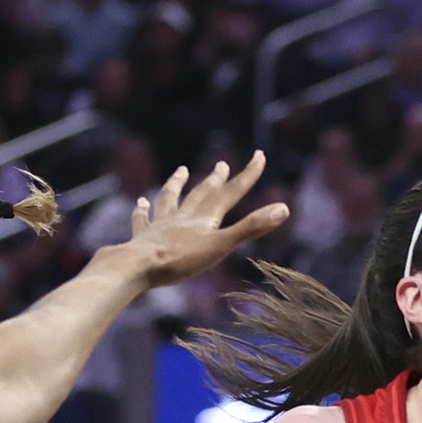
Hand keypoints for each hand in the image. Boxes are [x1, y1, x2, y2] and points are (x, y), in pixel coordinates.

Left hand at [111, 154, 287, 287]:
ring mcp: (161, 225)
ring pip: (170, 199)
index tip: (259, 156)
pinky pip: (143, 220)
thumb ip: (250, 228)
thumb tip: (283, 209)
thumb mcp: (220, 246)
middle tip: (221, 164)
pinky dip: (142, 211)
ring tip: (181, 171)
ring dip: (177, 184)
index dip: (247, 175)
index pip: (230, 193)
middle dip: (214, 180)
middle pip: (201, 194)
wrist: (138, 266)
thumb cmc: (180, 260)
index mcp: (204, 219)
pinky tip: (140, 203)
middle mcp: (183, 217)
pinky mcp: (143, 238)